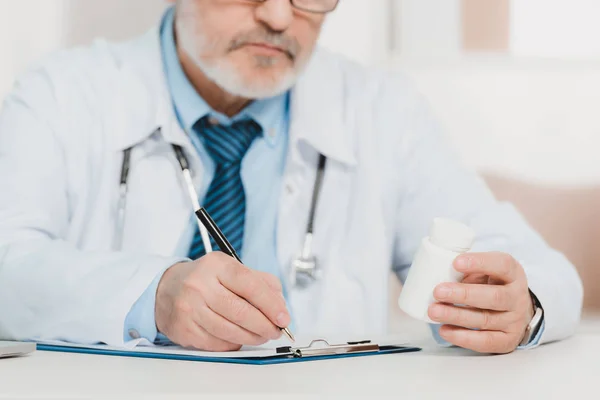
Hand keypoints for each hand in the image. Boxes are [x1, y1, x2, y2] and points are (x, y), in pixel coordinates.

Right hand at [155, 252, 290, 350]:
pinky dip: (234, 343)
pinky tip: (239, 337)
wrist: (165, 289)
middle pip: (241, 312)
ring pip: (230, 331)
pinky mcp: (184, 330)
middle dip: (265, 325)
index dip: (270, 304)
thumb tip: (280, 305)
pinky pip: (217, 343)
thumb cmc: (205, 279)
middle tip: (275, 330)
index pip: (249, 284)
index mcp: (216, 265)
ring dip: (252, 337)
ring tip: (261, 335)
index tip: (283, 317)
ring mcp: (189, 309)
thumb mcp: (231, 269)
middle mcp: (200, 285)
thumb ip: (260, 282)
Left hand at [428, 252, 534, 353]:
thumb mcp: (486, 272)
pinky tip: (445, 330)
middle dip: (463, 294)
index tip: (455, 263)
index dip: (480, 263)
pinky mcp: (508, 340)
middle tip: (438, 292)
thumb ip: (469, 271)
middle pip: (494, 297)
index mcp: (513, 274)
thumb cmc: (494, 285)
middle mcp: (517, 297)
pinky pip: (485, 341)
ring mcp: (515, 321)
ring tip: (434, 311)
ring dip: (456, 316)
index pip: (502, 265)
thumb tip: (440, 274)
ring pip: (485, 320)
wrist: (516, 311)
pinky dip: (462, 337)